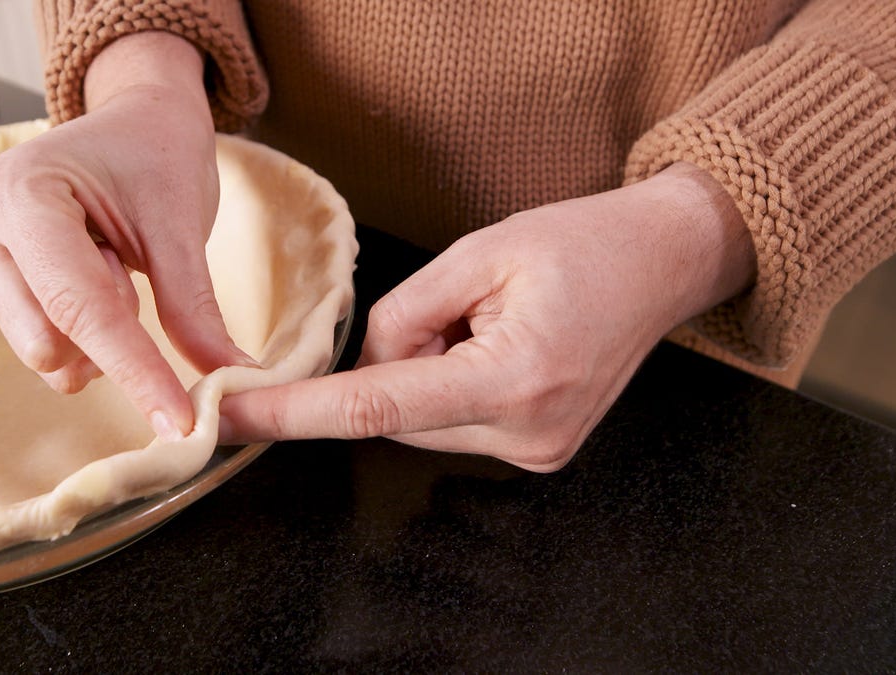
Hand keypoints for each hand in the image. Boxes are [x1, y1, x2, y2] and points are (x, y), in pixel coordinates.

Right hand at [0, 33, 251, 438]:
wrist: (136, 121)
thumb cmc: (156, 155)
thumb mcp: (181, 224)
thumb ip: (194, 309)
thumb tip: (229, 384)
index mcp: (23, 193)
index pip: (80, 305)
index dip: (134, 369)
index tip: (178, 422)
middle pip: (49, 341)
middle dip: (110, 336)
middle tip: (135, 271)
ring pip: (45, 351)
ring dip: (100, 334)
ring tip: (116, 263)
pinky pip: (46, 342)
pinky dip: (89, 332)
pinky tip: (101, 278)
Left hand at [219, 163, 753, 469]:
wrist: (664, 263)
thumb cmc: (582, 244)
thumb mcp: (479, 253)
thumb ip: (403, 313)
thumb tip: (361, 365)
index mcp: (513, 380)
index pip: (373, 406)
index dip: (292, 413)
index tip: (231, 418)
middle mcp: (527, 434)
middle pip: (397, 412)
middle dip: (399, 359)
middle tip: (460, 306)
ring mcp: (538, 453)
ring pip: (421, 421)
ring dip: (428, 373)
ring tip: (494, 322)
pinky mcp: (540, 453)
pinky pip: (454, 424)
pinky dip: (452, 385)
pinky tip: (501, 347)